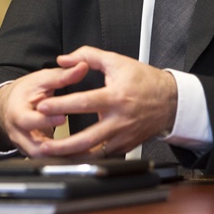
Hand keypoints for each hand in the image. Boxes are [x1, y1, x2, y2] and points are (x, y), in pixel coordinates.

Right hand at [0, 63, 90, 156]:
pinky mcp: (33, 154)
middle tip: (75, 143)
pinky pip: (48, 161)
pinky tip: (79, 158)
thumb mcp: (43, 79)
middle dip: (55, 146)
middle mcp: (18, 133)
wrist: (12, 104)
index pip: (28, 120)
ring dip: (61, 157)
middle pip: (33, 146)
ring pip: (42, 159)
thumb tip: (82, 66)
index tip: (63, 117)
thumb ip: (63, 75)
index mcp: (17, 112)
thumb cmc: (28, 91)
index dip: (45, 120)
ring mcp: (25, 146)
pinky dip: (62, 160)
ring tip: (82, 154)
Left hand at [34, 46, 177, 157]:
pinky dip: (88, 157)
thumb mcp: (116, 61)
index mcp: (115, 97)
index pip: (84, 102)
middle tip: (45, 144)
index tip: (43, 107)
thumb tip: (64, 59)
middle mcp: (119, 120)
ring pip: (95, 152)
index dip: (61, 105)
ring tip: (53, 155)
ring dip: (73, 156)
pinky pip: (105, 155)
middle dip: (64, 144)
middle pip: (88, 138)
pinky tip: (73, 157)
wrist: (170, 101)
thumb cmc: (144, 81)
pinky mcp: (126, 146)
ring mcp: (123, 136)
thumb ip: (88, 56)